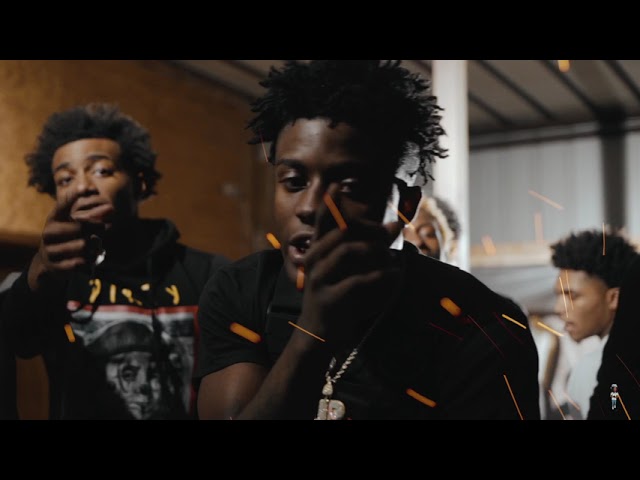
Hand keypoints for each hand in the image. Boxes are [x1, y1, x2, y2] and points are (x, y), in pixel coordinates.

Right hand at [27, 190, 112, 291]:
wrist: (51, 261)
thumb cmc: (70, 236)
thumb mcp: (78, 223)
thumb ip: (93, 214)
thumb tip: (109, 206)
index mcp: (55, 218)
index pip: (64, 205)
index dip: (74, 196)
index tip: (85, 188)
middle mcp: (49, 232)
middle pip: (81, 227)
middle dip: (96, 228)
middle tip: (102, 229)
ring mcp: (49, 249)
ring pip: (83, 246)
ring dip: (94, 247)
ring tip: (94, 247)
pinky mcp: (54, 265)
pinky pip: (80, 263)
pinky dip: (88, 262)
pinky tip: (87, 259)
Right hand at [297, 184, 403, 351]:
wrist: (318, 334)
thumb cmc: (339, 297)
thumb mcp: (351, 271)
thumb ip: (370, 247)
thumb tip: (396, 226)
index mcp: (318, 250)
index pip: (322, 220)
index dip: (329, 202)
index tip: (337, 185)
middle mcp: (314, 260)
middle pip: (343, 231)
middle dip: (371, 228)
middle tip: (392, 231)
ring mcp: (319, 279)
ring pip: (348, 251)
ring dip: (375, 251)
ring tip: (392, 259)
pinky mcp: (329, 299)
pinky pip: (357, 281)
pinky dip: (380, 277)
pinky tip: (393, 277)